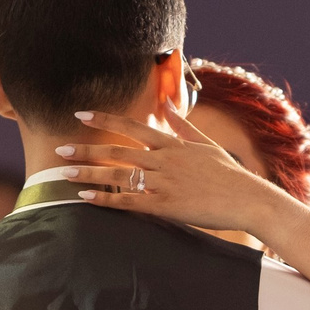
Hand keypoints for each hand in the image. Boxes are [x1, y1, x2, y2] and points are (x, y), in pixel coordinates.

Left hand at [51, 103, 296, 236]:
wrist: (248, 199)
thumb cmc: (229, 174)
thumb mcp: (206, 143)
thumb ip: (182, 124)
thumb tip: (166, 103)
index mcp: (173, 143)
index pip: (132, 126)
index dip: (104, 119)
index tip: (81, 116)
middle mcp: (165, 159)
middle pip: (118, 150)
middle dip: (86, 149)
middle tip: (60, 149)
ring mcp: (164, 182)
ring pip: (119, 174)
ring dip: (89, 173)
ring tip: (64, 174)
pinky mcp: (166, 206)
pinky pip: (130, 201)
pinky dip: (106, 199)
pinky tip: (86, 198)